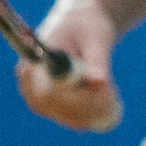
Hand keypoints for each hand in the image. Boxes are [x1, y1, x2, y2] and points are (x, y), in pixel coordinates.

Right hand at [16, 0, 122, 132]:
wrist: (82, 25)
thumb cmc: (88, 25)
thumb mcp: (96, 37)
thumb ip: (96, 60)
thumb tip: (99, 82)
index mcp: (34, 63)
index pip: (49, 94)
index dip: (78, 99)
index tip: (105, 91)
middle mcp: (31, 86)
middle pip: (59, 110)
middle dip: (92, 105)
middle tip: (113, 91)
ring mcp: (41, 101)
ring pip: (72, 119)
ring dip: (97, 108)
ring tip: (110, 87)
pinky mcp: (55, 108)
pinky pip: (78, 120)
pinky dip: (96, 111)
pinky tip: (106, 94)